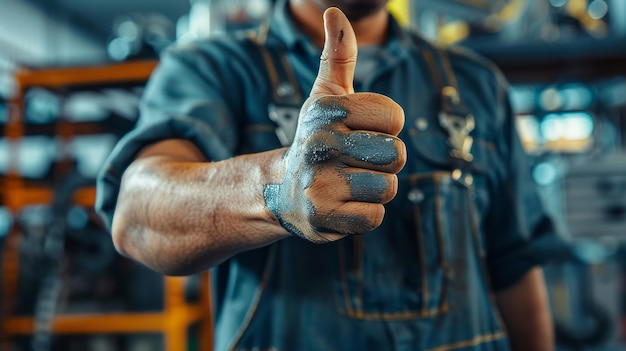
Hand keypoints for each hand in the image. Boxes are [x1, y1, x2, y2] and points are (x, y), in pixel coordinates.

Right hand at [264, 7, 405, 242]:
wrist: (279, 190)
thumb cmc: (315, 139)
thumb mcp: (324, 97)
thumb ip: (338, 56)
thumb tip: (335, 11)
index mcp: (327, 110)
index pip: (396, 117)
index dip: (385, 128)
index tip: (359, 133)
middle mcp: (320, 145)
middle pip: (397, 155)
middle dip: (382, 162)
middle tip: (354, 163)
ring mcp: (319, 184)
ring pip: (387, 188)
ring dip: (373, 190)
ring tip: (347, 184)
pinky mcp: (322, 219)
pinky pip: (375, 217)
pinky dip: (363, 214)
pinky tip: (341, 206)